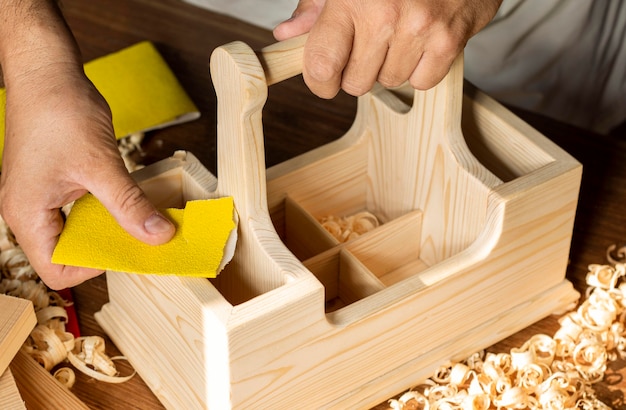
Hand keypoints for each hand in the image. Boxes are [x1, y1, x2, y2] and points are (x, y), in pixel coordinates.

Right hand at [0, 67, 174, 289]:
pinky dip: (103, 211)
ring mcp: (39, 197)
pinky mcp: (52, 183)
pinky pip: (78, 211)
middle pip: (66, 254)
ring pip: (75, 232)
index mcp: (27, 215)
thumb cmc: (60, 112)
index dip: (93, 268)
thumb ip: (129, 204)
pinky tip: (127, 200)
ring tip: (138, 220)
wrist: (46, 72)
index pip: (56, 269)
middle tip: (139, 238)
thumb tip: (159, 236)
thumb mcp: (101, 164)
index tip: (127, 249)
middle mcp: (27, 212)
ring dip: (107, 229)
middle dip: (105, 249)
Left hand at [274, 0, 501, 97]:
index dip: (319, 82)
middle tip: (367, 48)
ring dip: (390, 67)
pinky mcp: (448, 41)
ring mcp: (419, 28)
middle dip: (357, 73)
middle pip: (356, 83)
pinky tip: (419, 43)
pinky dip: (420, 69)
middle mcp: (384, 14)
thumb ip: (315, 9)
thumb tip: (287, 34)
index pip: (322, 64)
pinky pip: (422, 82)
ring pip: (389, 82)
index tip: (323, 81)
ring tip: (398, 36)